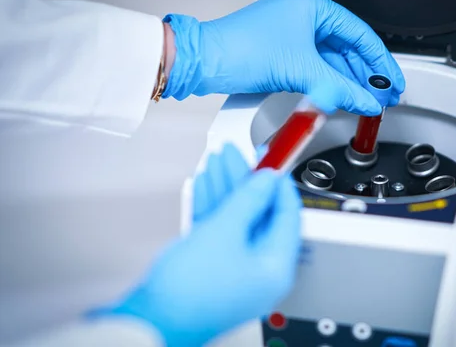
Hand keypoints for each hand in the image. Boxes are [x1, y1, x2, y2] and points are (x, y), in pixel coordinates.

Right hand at [100, 144, 301, 345]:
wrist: (149, 321)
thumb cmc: (188, 289)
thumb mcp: (224, 232)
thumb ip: (249, 200)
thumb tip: (268, 179)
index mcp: (275, 266)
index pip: (287, 215)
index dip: (279, 183)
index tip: (273, 158)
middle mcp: (260, 270)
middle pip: (259, 214)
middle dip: (244, 180)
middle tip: (236, 153)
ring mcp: (236, 269)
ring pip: (236, 219)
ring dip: (226, 189)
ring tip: (216, 159)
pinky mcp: (213, 268)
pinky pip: (219, 231)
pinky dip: (212, 207)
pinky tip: (204, 183)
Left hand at [162, 0, 404, 115]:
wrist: (204, 62)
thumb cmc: (240, 50)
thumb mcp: (301, 70)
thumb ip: (340, 89)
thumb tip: (366, 101)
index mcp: (312, 6)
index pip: (359, 34)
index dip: (380, 61)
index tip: (392, 81)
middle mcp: (303, 15)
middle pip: (347, 47)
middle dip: (366, 74)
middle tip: (383, 95)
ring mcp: (291, 33)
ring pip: (330, 59)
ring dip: (348, 80)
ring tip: (366, 100)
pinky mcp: (281, 51)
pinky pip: (314, 66)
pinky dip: (328, 82)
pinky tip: (341, 96)